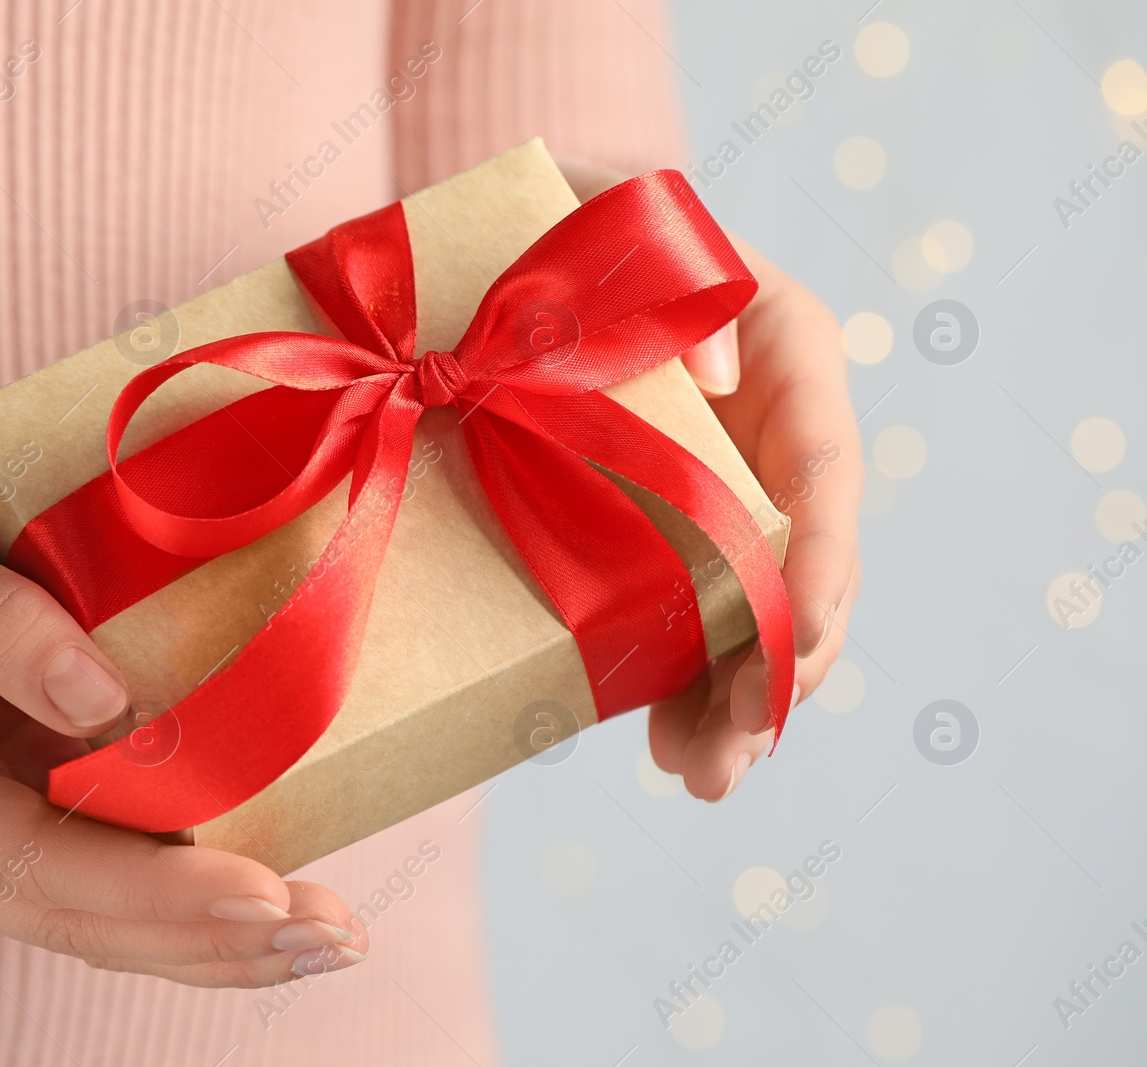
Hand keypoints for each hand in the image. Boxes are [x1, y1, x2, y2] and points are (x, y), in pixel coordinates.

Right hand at [0, 406, 367, 985]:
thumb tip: (112, 703)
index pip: (28, 870)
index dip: (149, 892)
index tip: (261, 893)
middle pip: (82, 919)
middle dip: (210, 940)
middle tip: (331, 937)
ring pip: (105, 909)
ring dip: (216, 933)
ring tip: (328, 936)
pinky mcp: (25, 788)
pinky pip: (113, 850)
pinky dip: (193, 874)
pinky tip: (278, 882)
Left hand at [557, 156, 862, 800]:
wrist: (507, 254)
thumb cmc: (571, 225)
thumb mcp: (620, 227)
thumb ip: (668, 289)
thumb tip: (708, 375)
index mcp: (783, 351)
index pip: (825, 468)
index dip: (824, 564)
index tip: (804, 642)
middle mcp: (761, 434)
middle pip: (799, 563)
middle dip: (779, 664)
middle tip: (744, 745)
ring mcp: (712, 491)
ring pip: (746, 610)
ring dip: (733, 700)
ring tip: (706, 776)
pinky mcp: (655, 532)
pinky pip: (682, 617)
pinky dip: (676, 684)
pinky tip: (669, 745)